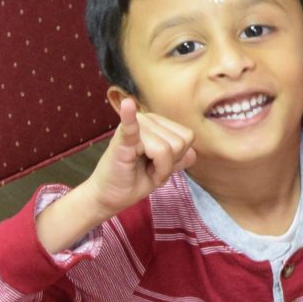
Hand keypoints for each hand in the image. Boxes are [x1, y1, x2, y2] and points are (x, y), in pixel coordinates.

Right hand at [87, 96, 197, 217]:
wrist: (109, 196)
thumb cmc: (134, 181)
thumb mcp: (163, 170)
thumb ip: (179, 160)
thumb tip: (194, 153)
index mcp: (158, 124)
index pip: (187, 138)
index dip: (177, 159)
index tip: (159, 167)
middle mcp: (148, 120)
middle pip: (179, 143)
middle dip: (168, 165)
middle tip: (149, 170)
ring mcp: (135, 128)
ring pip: (166, 149)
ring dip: (158, 169)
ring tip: (142, 170)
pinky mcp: (121, 139)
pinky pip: (131, 127)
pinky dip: (129, 118)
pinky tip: (127, 105)